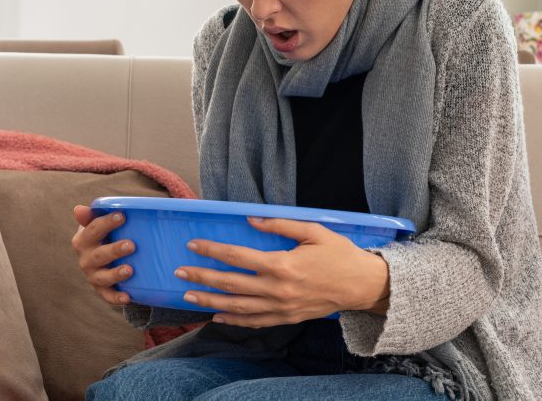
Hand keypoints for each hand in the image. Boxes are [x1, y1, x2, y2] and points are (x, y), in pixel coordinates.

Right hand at [70, 205, 135, 305]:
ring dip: (115, 274)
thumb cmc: (104, 234)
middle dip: (114, 250)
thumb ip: (92, 215)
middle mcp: (86, 259)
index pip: (92, 230)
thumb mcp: (98, 223)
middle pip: (99, 255)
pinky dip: (116, 298)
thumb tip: (79, 209)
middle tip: (132, 245)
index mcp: (83, 240)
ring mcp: (93, 275)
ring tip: (130, 270)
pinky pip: (108, 295)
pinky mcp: (102, 289)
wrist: (103, 256)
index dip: (106, 223)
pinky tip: (127, 297)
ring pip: (102, 277)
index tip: (122, 216)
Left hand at [176, 217, 390, 327]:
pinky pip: (254, 322)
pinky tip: (216, 315)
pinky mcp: (286, 318)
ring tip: (188, 296)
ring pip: (237, 307)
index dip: (213, 250)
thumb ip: (281, 225)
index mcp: (282, 264)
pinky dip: (233, 320)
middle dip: (202, 278)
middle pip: (231, 284)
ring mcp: (281, 307)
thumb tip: (252, 220)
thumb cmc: (339, 254)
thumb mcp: (314, 231)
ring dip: (210, 301)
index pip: (238, 257)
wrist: (361, 285)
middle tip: (180, 273)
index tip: (193, 245)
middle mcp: (277, 289)